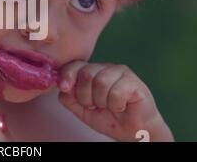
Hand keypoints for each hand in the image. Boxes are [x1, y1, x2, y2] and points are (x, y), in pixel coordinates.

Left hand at [57, 61, 173, 141]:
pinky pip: (116, 92)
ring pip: (101, 82)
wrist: (132, 131)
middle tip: (95, 106)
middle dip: (85, 96)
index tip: (65, 88)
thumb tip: (63, 86)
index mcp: (91, 71)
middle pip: (86, 73)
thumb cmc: (108, 118)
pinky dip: (116, 105)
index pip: (74, 65)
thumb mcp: (81, 110)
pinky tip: (121, 106)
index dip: (67, 75)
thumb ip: (69, 98)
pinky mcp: (134, 82)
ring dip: (102, 102)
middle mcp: (105, 68)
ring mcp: (120, 72)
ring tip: (108, 106)